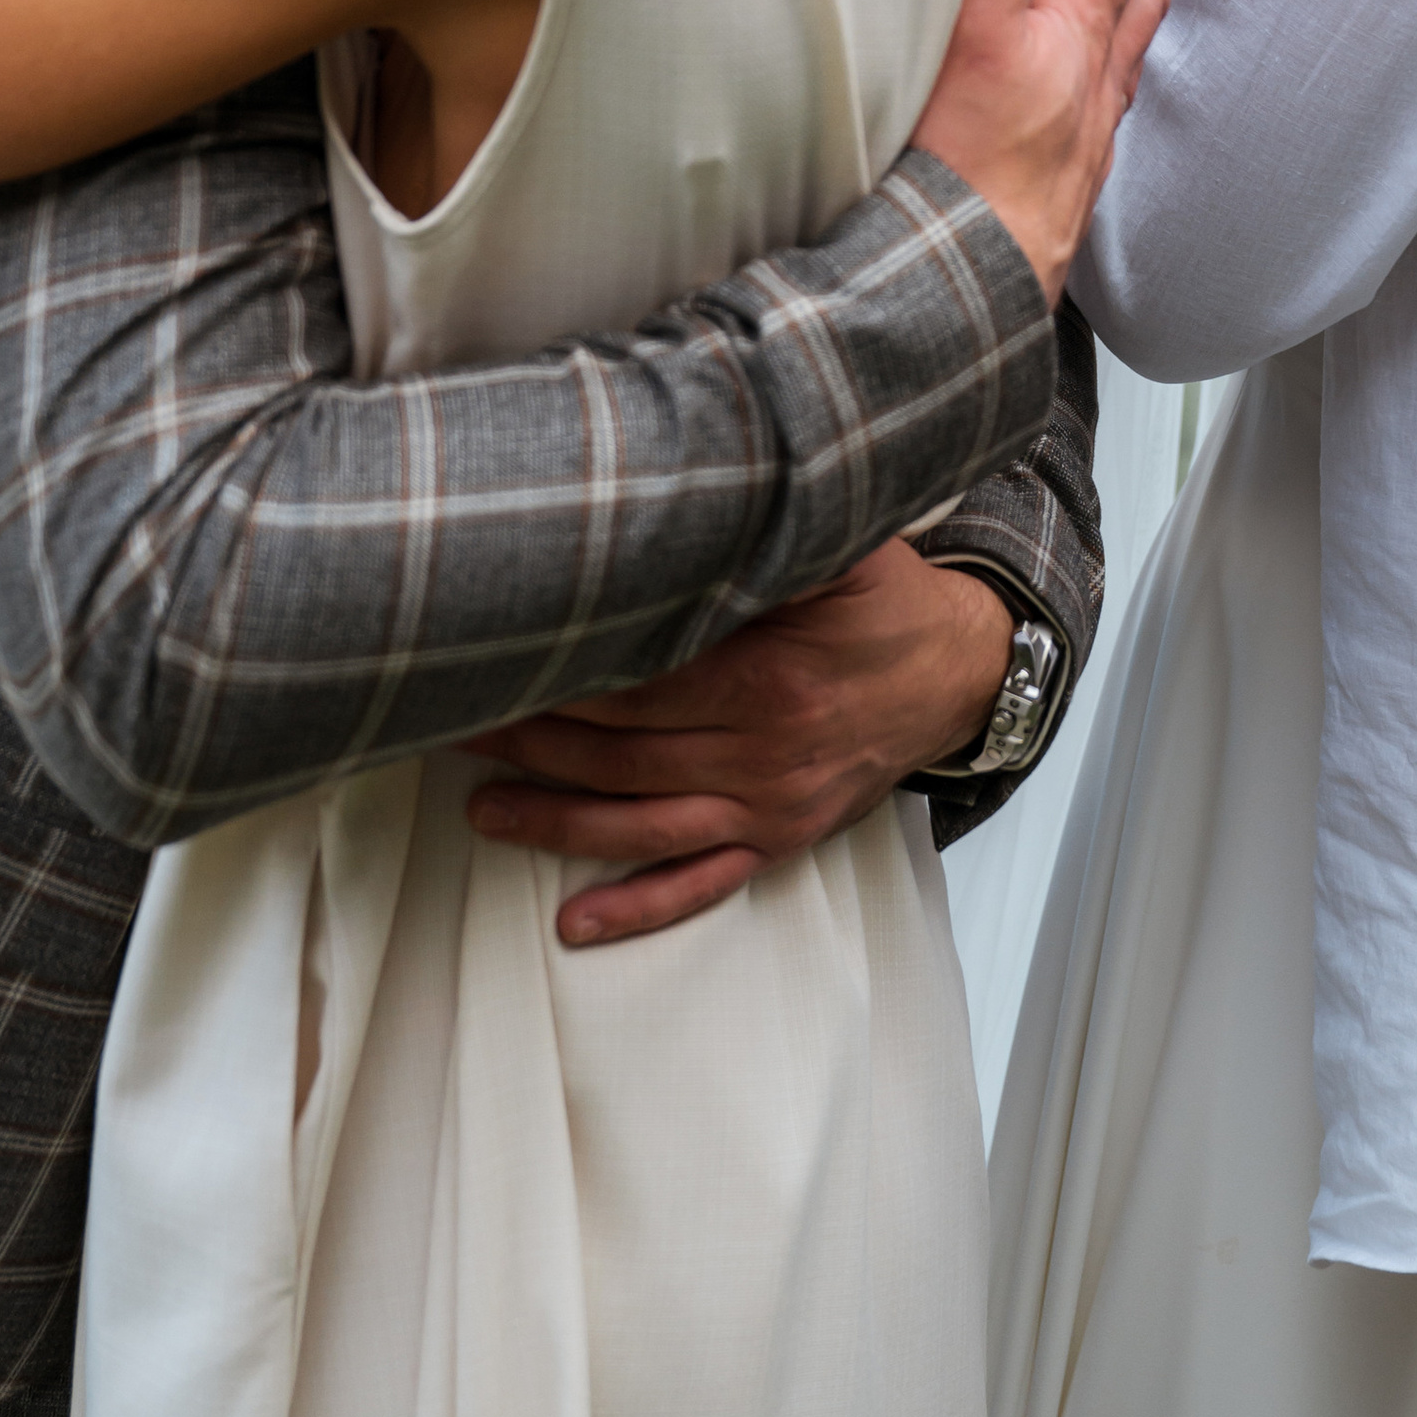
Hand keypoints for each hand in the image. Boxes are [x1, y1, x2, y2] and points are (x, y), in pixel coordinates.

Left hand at [462, 541, 1013, 943]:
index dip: (561, 678)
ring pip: (641, 823)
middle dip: (531, 741)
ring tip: (480, 808)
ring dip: (554, 822)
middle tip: (456, 723)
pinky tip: (575, 921)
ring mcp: (770, 806)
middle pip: (621, 754)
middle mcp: (763, 753)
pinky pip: (700, 884)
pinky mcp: (780, 840)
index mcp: (768, 678)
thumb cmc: (889, 602)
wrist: (960, 672)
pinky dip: (636, 907)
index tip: (498, 665)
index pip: (636, 684)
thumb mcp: (844, 547)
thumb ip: (772, 533)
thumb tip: (699, 494)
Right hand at [908, 0, 1173, 301]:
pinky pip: (1118, 85)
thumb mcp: (969, 40)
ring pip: (1139, 36)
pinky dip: (1121, 44)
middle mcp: (1100, 81)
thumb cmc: (957, 171)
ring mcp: (1093, 130)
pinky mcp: (1074, 173)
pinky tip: (1100, 58)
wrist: (965, 290)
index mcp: (1076, 37)